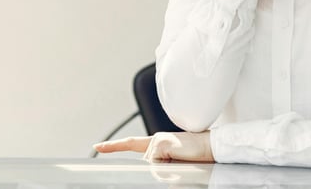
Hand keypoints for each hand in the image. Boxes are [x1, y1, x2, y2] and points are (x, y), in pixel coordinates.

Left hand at [94, 131, 213, 162]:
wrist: (212, 148)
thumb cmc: (198, 158)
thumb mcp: (176, 165)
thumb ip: (160, 165)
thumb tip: (150, 167)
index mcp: (158, 143)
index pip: (131, 144)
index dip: (114, 146)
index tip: (98, 146)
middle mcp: (155, 139)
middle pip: (144, 164)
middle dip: (161, 170)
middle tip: (180, 162)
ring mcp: (156, 140)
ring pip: (149, 165)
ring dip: (166, 169)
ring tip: (183, 160)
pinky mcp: (160, 143)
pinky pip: (156, 163)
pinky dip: (167, 167)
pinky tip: (179, 158)